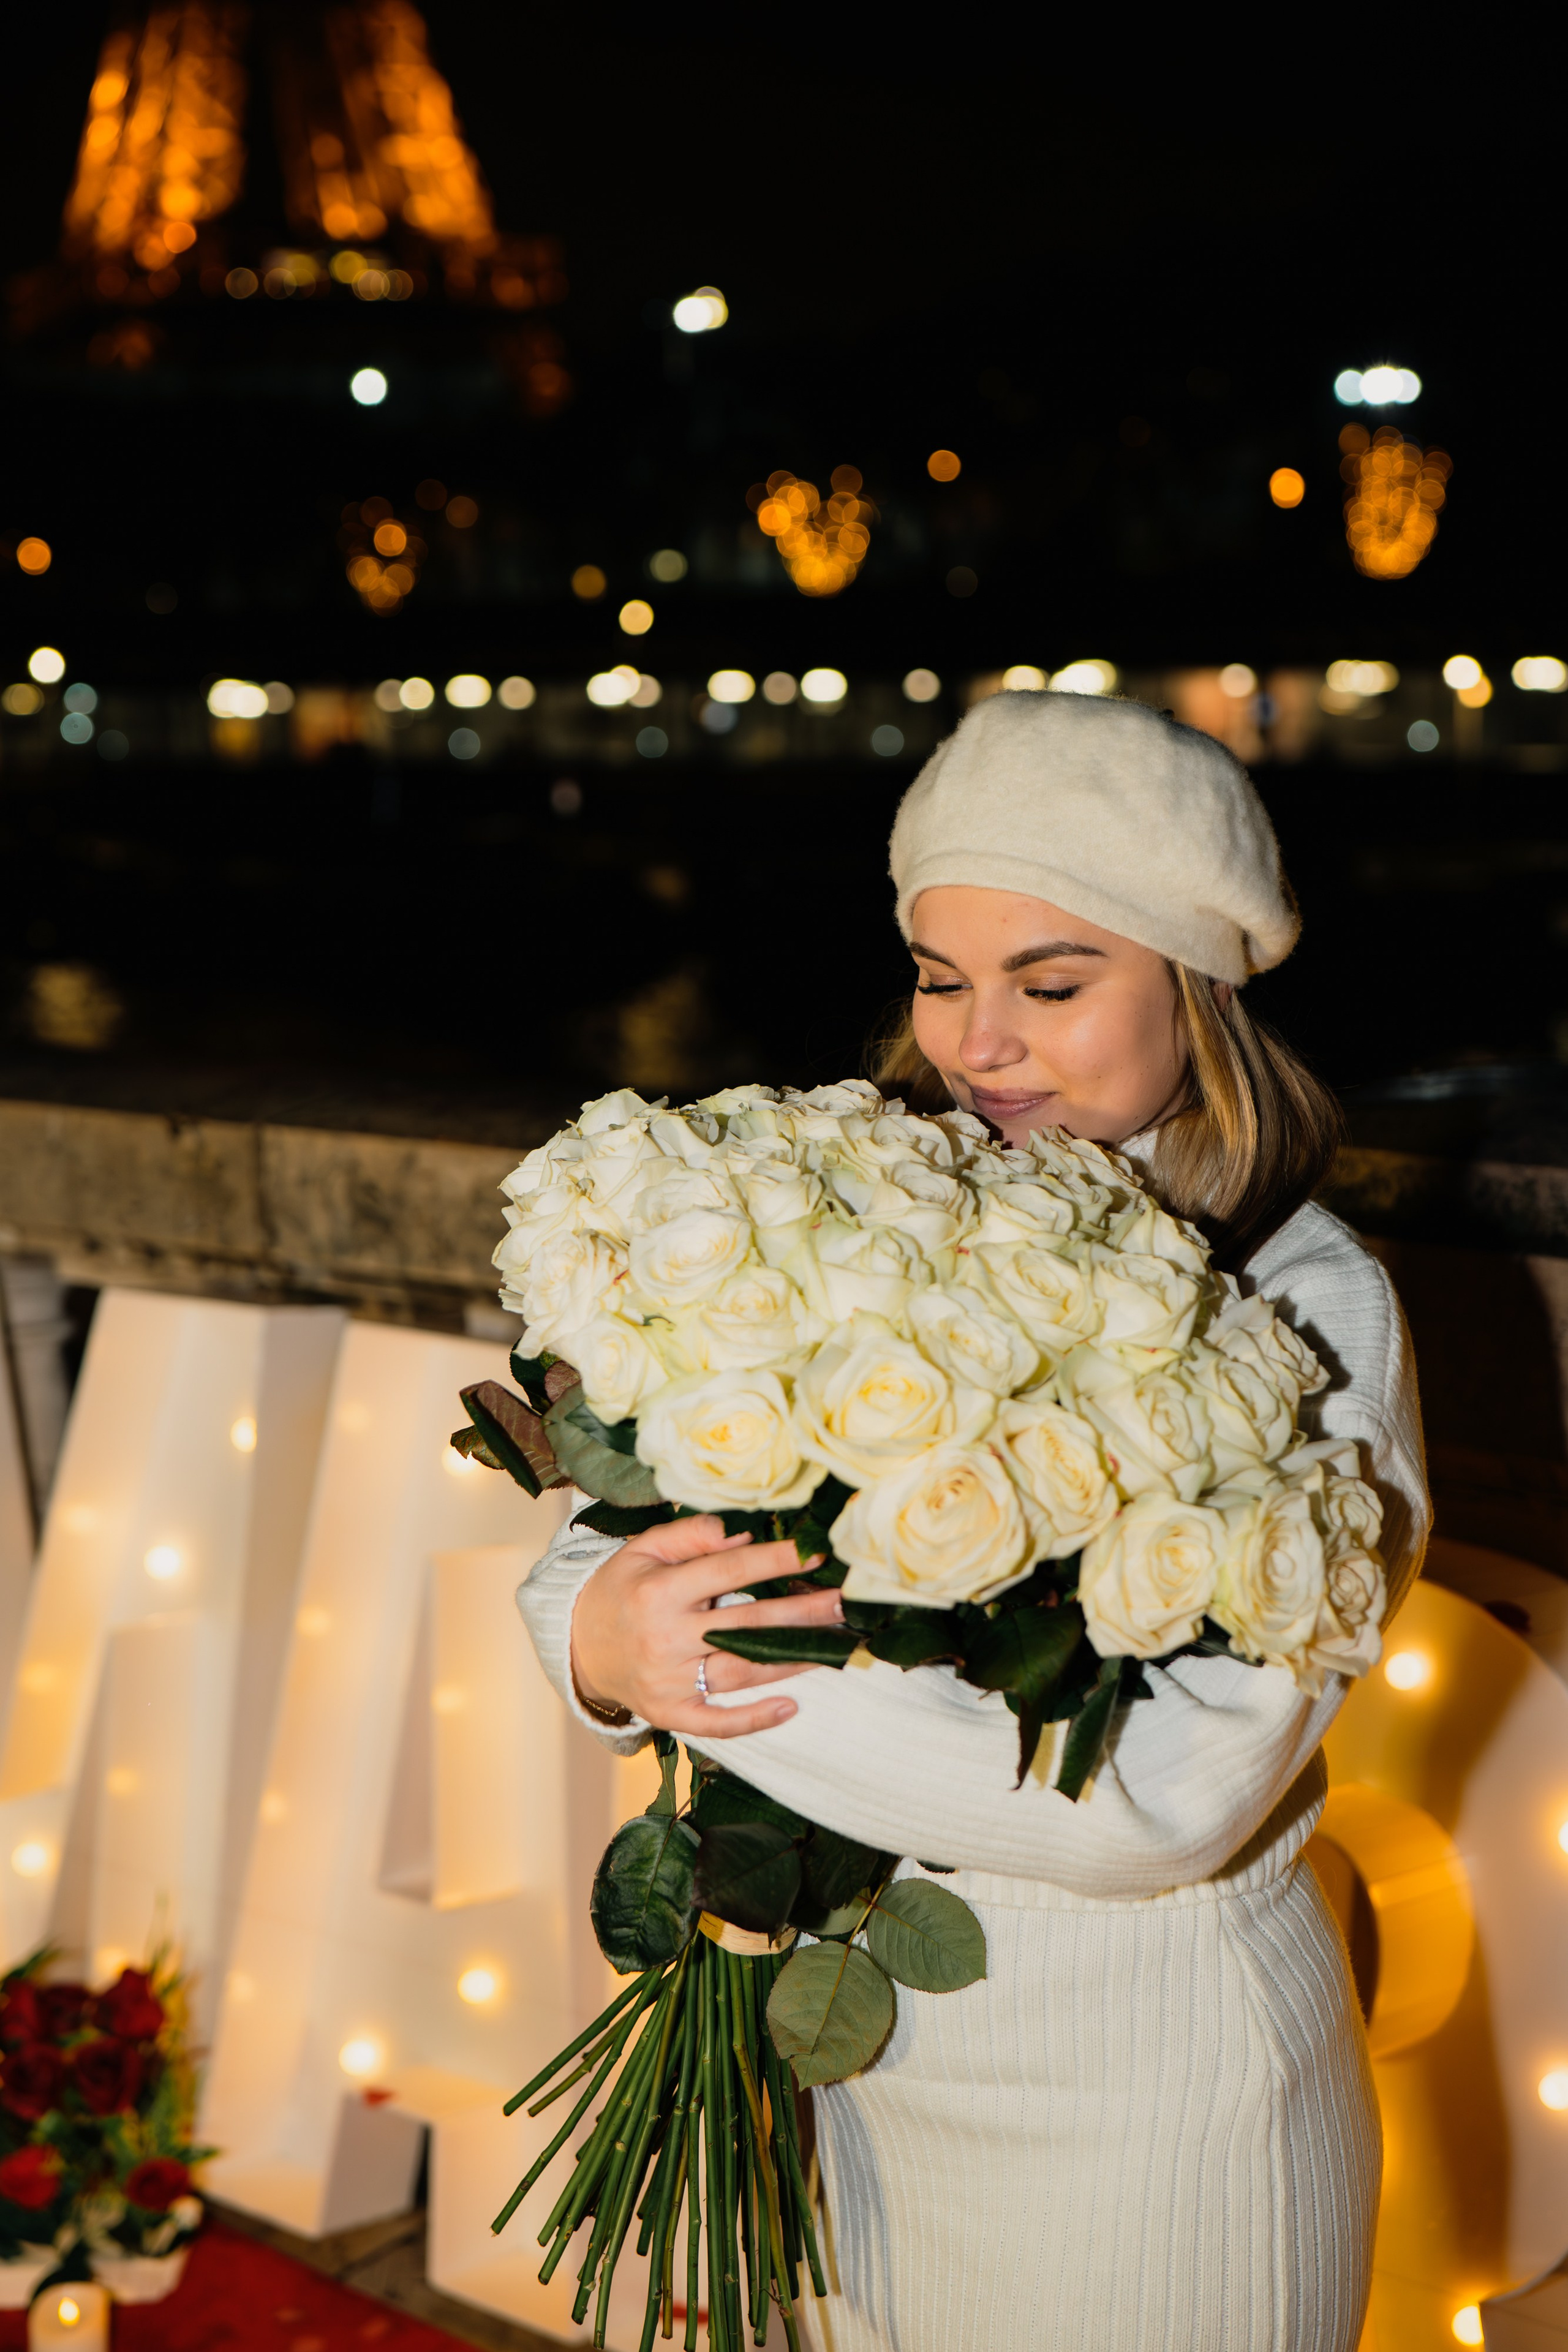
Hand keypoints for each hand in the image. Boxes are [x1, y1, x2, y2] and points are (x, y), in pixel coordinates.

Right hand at [571, 1514, 845, 1738]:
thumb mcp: (642, 1550)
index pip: (729, 1572)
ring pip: (742, 1671)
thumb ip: (690, 1536)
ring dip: (791, 1659)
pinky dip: (754, 1718)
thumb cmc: (619, 1590)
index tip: (815, 1555)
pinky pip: (717, 1722)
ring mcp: (670, 1682)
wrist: (577, 1647)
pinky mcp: (671, 1714)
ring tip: (834, 1645)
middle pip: (746, 1624)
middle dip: (800, 1613)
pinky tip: (791, 1706)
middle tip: (843, 1604)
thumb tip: (742, 1535)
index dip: (774, 1561)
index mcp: (660, 1593)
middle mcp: (666, 1639)